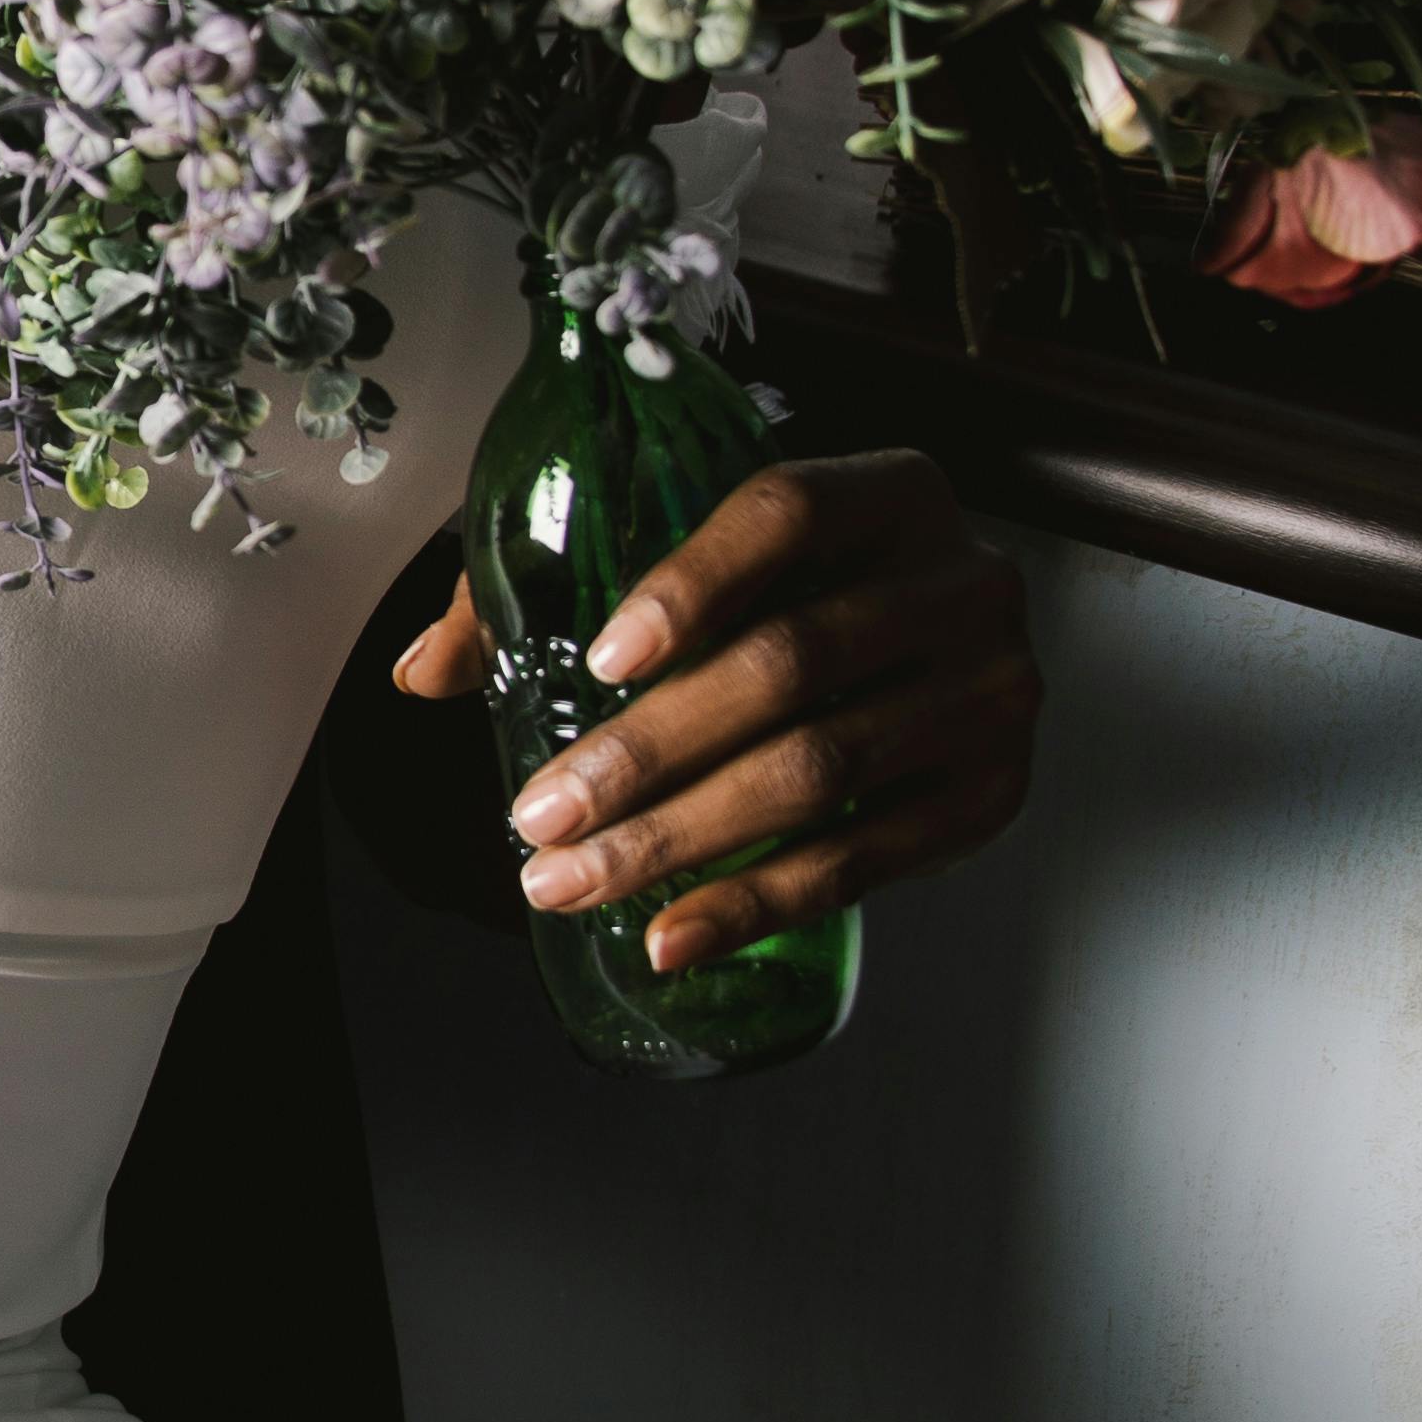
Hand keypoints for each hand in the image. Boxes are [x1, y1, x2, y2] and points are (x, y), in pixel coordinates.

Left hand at [392, 446, 1038, 974]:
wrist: (940, 643)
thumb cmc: (794, 588)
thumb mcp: (685, 548)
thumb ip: (549, 586)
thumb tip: (426, 671)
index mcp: (888, 490)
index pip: (789, 514)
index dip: (694, 585)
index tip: (601, 658)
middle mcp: (962, 578)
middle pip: (794, 662)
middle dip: (650, 753)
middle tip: (543, 817)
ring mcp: (993, 688)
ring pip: (825, 770)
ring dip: (686, 840)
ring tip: (578, 880)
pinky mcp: (995, 790)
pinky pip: (870, 860)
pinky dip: (761, 903)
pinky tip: (675, 931)